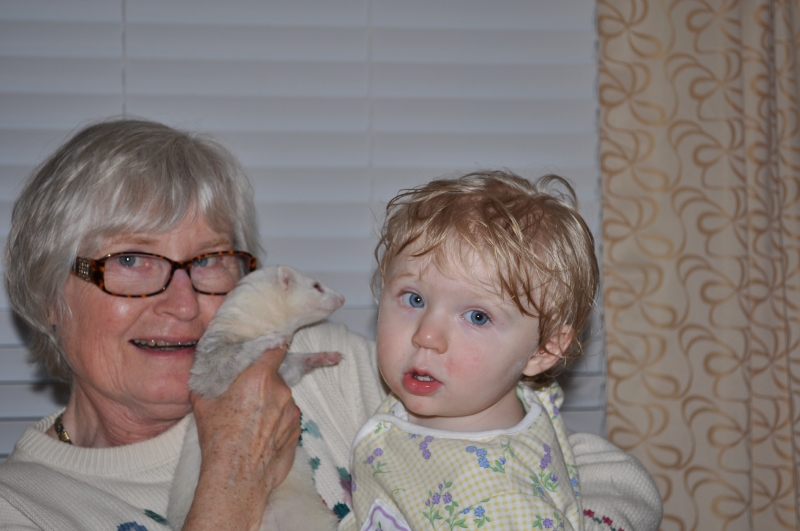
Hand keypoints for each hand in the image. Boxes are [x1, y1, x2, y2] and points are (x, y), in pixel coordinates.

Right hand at [184, 344, 300, 530]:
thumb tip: (203, 370)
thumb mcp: (203, 404)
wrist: (236, 477)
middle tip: (246, 398)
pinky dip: (278, 422)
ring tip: (252, 422)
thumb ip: (208, 382)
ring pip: (283, 399)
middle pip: (275, 377)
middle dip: (263, 384)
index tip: (272, 346)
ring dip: (272, 404)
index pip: (276, 349)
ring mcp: (292, 411)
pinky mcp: (298, 430)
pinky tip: (262, 435)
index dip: (274, 346)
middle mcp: (281, 391)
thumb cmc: (219, 439)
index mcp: (259, 377)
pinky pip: (288, 418)